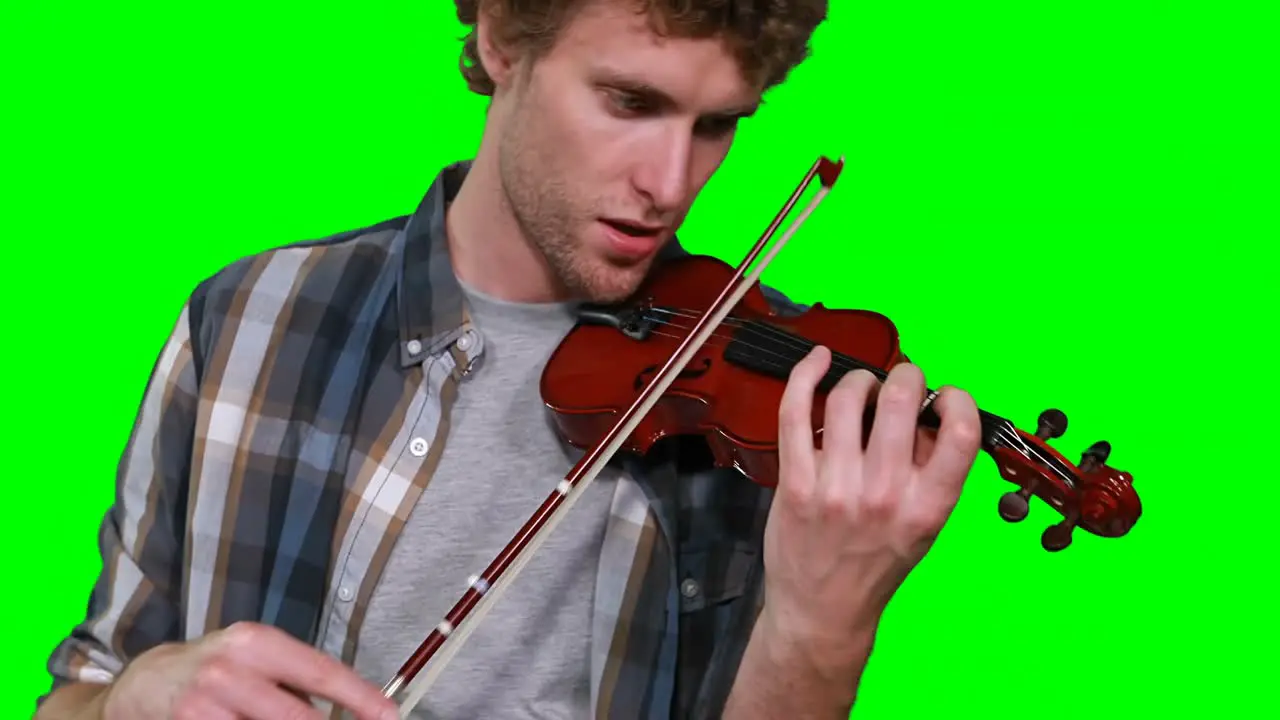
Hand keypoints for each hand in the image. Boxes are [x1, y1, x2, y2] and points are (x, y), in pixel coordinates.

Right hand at [101, 621, 398, 719]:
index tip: (389, 716)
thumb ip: (298, 682)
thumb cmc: (217, 668)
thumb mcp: (258, 658)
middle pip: (297, 719)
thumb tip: (351, 710)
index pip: (322, 672)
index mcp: (257, 643)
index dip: (361, 698)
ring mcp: (204, 707)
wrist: (147, 683)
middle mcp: (230, 671)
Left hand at [760, 346, 981, 661]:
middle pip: (899, 399)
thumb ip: (931, 469)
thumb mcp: (925, 525)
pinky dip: (806, 375)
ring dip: (858, 380)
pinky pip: (796, 412)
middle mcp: (884, 494)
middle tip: (900, 382)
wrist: (823, 610)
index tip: (943, 394)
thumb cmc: (876, 564)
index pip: (960, 431)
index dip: (954, 397)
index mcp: (928, 506)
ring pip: (847, 398)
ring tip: (861, 389)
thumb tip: (926, 410)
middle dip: (904, 376)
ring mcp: (835, 487)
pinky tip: (818, 360)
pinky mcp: (794, 483)